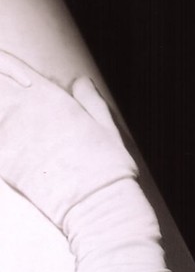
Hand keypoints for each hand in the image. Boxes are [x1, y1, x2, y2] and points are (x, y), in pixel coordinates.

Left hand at [0, 51, 136, 226]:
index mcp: (49, 97)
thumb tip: (81, 82)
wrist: (96, 205)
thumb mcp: (106, 127)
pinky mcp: (4, 163)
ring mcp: (10, 136)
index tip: (8, 74)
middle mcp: (24, 111)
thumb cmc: (107, 168)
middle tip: (7, 104)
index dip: (4, 67)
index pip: (8, 66)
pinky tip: (5, 148)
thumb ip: (90, 99)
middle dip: (0, 92)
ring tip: (13, 130)